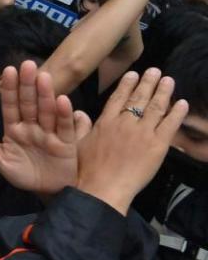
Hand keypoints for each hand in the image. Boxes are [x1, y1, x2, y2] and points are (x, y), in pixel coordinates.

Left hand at [0, 60, 90, 197]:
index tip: (9, 70)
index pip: (10, 106)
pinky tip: (62, 100)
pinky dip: (63, 114)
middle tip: (28, 65)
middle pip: (29, 103)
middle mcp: (32, 126)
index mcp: (14, 128)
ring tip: (43, 77)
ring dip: (45, 94)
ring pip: (46, 110)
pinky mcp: (65, 142)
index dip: (9, 89)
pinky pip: (64, 126)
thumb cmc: (22, 173)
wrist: (45, 192)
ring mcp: (49, 132)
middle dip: (27, 85)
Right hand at [77, 68, 188, 214]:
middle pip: (138, 98)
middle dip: (147, 82)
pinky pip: (170, 125)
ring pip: (156, 107)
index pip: (118, 98)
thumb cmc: (85, 170)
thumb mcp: (76, 145)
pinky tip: (182, 103)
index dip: (127, 85)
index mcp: (105, 122)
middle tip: (155, 71)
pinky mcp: (157, 145)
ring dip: (163, 92)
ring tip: (169, 80)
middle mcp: (125, 123)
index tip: (133, 74)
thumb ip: (80, 127)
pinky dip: (177, 113)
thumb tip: (78, 112)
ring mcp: (143, 133)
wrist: (102, 188)